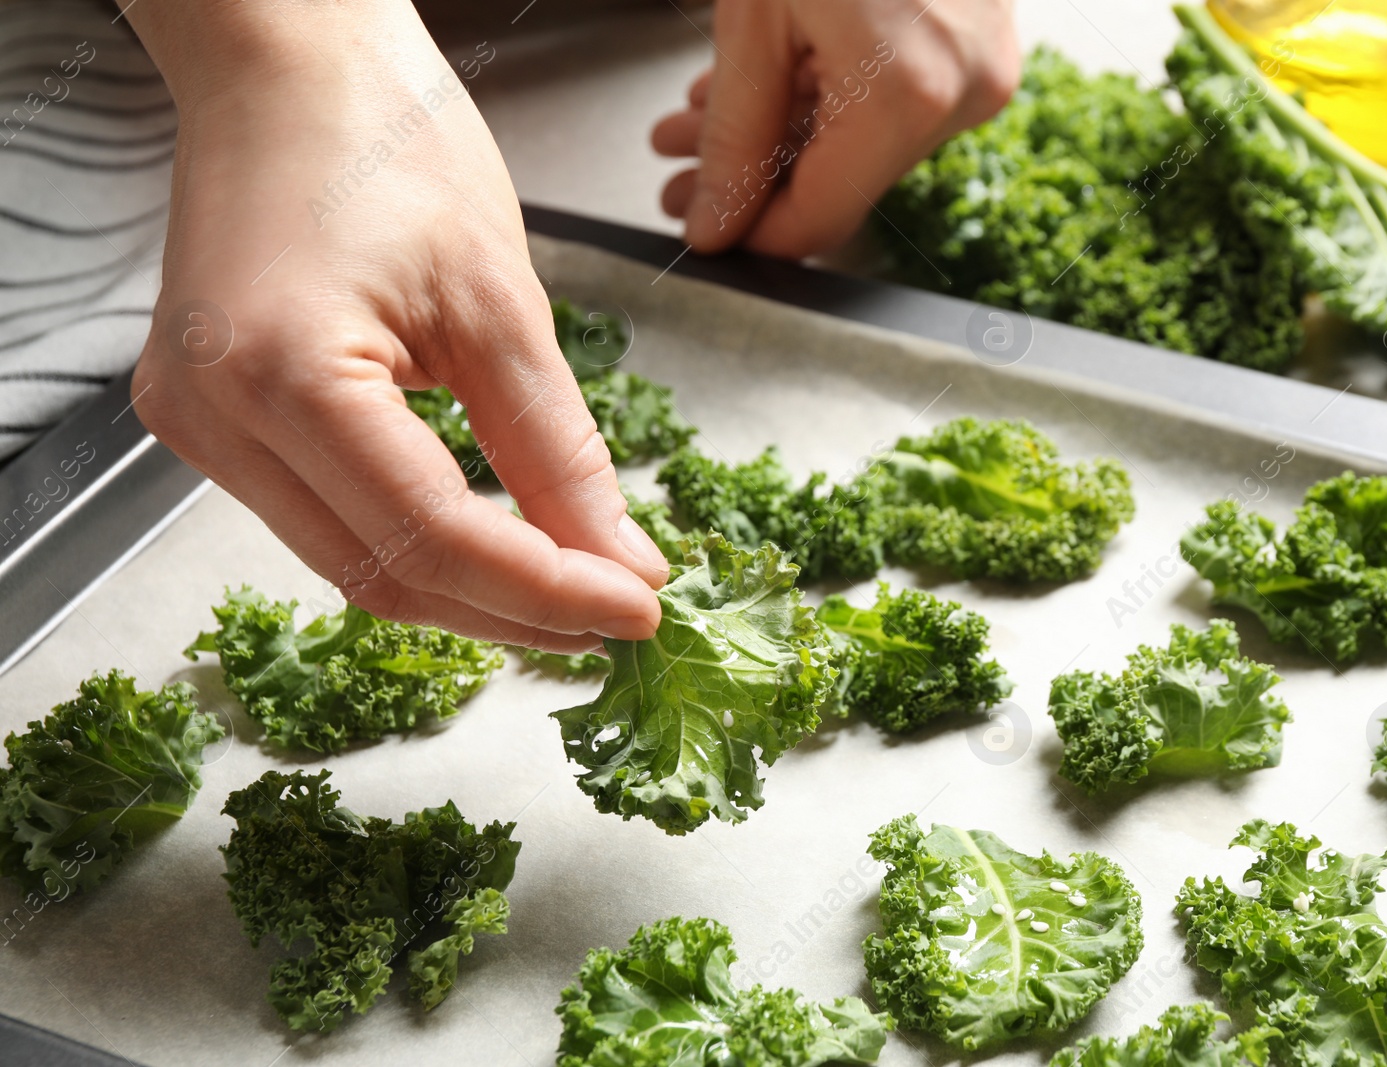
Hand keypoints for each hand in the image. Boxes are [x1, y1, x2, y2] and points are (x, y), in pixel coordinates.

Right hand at [123, 0, 666, 648]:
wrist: (287, 67)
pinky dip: (412, 543)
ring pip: (351, 561)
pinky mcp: (206, 417)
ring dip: (466, 590)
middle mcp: (214, 417)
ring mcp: (197, 423)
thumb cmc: (386, 141)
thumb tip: (616, 562)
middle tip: (613, 616)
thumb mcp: (502, 302)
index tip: (637, 611)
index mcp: (283, 376)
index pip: (436, 537)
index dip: (549, 592)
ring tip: (567, 595)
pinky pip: (322, 518)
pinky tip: (489, 548)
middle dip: (512, 610)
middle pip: (384, 573)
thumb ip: (557, 451)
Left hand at [651, 0, 1019, 258]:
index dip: (750, 235)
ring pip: (860, 142)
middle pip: (840, 181)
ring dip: (777, 136)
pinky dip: (824, 99)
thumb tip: (716, 223)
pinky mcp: (980, 43)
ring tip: (698, 122)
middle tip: (680, 173)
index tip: (701, 228)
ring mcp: (980, 68)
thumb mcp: (754, 18)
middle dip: (749, 177)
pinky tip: (762, 87)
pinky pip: (891, 100)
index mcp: (908, 95)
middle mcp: (963, 92)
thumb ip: (733, 134)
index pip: (820, 218)